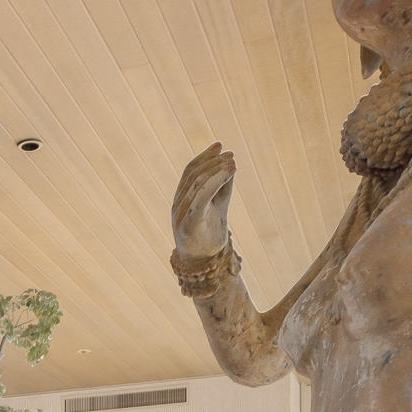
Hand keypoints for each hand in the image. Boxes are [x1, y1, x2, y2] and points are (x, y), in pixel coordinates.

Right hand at [171, 144, 236, 264]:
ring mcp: (180, 215)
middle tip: (231, 156)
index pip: (189, 171)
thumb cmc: (209, 234)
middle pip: (193, 175)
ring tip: (233, 163)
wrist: (202, 265)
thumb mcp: (219, 206)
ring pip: (197, 184)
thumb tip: (231, 163)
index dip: (204, 157)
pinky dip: (215, 182)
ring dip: (216, 170)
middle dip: (213, 162)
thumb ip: (223, 187)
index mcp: (182, 199)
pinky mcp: (188, 225)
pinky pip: (200, 198)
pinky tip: (228, 174)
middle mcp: (178, 204)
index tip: (220, 146)